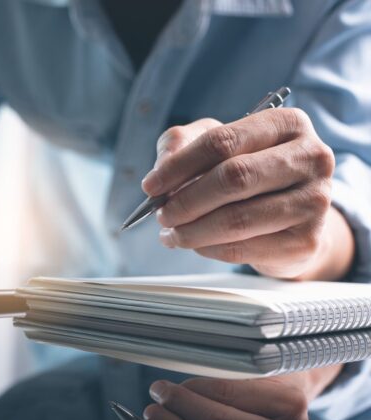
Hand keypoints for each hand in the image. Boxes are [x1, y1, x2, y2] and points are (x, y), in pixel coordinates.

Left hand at [144, 109, 353, 280]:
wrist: (293, 217)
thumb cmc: (250, 174)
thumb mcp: (216, 146)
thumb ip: (182, 145)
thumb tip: (160, 171)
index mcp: (287, 124)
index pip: (223, 141)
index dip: (179, 166)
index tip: (151, 186)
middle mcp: (311, 158)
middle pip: (233, 178)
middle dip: (186, 201)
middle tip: (162, 215)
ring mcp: (314, 201)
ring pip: (236, 219)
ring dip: (192, 231)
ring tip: (172, 234)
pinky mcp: (307, 241)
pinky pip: (243, 249)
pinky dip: (209, 249)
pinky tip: (197, 244)